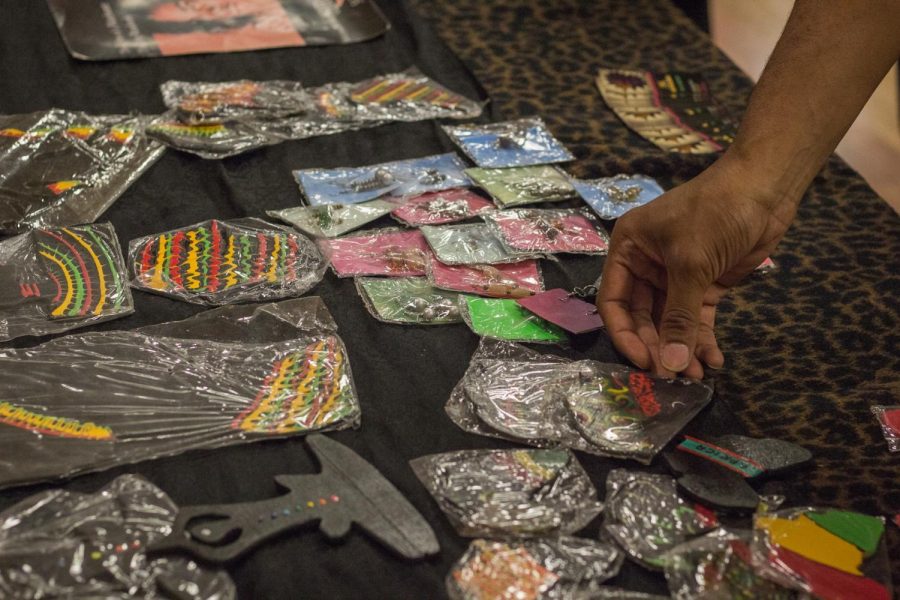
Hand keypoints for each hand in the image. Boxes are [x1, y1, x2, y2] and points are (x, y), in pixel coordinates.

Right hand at [597, 156, 797, 378]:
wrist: (765, 187)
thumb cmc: (714, 213)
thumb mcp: (690, 264)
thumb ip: (678, 316)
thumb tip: (669, 365)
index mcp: (628, 250)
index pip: (614, 302)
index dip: (626, 335)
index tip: (644, 361)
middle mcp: (646, 265)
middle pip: (642, 318)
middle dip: (658, 346)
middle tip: (672, 375)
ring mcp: (676, 276)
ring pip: (670, 322)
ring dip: (681, 348)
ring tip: (695, 374)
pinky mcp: (705, 283)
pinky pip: (696, 318)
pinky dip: (703, 340)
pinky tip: (713, 360)